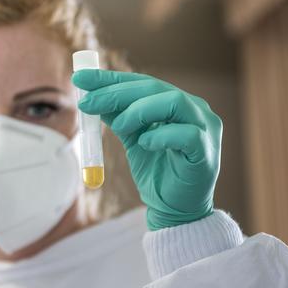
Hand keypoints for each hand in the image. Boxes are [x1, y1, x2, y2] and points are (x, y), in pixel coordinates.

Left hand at [72, 70, 220, 229]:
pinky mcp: (206, 151)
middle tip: (86, 102)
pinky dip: (161, 135)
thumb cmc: (158, 171)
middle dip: (115, 93)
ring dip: (138, 110)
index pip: (141, 82)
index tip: (80, 78)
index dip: (110, 79)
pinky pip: (186, 134)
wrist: (175, 209)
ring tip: (118, 126)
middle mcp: (194, 109)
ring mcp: (205, 128)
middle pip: (154, 88)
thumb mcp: (132, 138)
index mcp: (176, 103)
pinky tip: (144, 143)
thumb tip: (92, 96)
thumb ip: (119, 117)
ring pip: (174, 101)